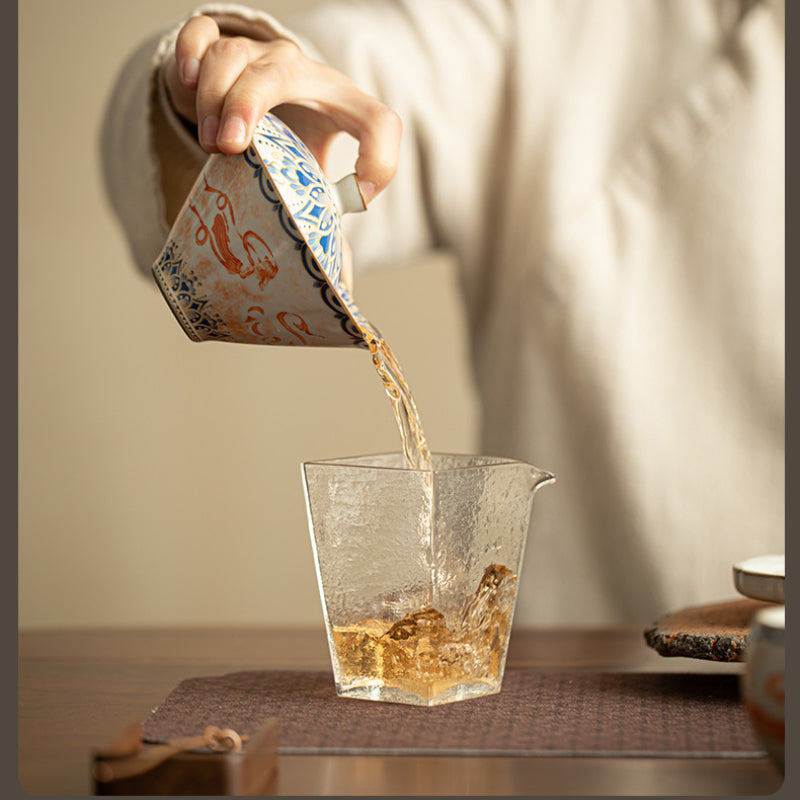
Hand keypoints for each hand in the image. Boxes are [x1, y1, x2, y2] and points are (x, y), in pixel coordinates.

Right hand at [162, 14, 400, 203]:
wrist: (253, 98)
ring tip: (211, 142)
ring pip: (232, 55)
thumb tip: (337, 287)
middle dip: (248, 105)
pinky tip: (187, 83)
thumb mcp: (312, 175)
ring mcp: (257, 54)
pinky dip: (189, 53)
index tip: (360, 193)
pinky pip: (201, 33)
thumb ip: (325, 223)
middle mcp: (300, 71)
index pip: (378, 122)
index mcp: (339, 106)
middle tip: (230, 148)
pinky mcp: (218, 44)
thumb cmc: (290, 144)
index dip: (380, 158)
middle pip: (280, 71)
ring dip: (215, 95)